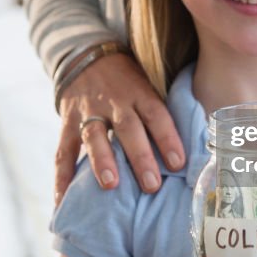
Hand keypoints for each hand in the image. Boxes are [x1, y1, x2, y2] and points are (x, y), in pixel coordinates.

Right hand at [56, 52, 184, 201]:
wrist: (87, 56)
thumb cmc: (128, 81)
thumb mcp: (148, 85)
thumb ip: (160, 114)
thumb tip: (194, 147)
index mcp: (139, 93)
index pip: (156, 114)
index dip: (168, 137)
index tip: (178, 163)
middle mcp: (114, 102)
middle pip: (128, 128)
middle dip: (140, 157)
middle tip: (151, 185)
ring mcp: (88, 112)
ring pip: (95, 137)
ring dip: (102, 162)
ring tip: (110, 185)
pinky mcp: (67, 123)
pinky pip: (63, 151)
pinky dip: (62, 177)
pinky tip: (63, 200)